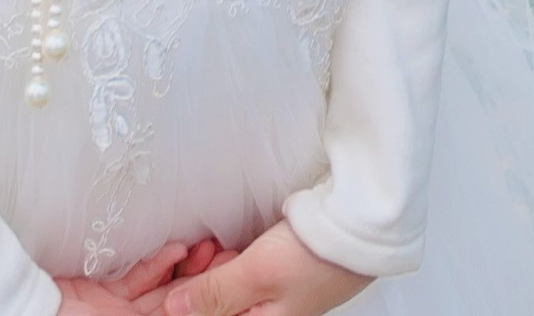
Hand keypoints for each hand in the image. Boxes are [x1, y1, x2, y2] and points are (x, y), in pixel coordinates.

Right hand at [55, 257, 241, 315]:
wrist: (26, 311)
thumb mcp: (123, 315)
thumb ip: (164, 310)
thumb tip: (196, 305)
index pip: (183, 315)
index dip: (206, 303)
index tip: (232, 289)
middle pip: (176, 306)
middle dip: (202, 284)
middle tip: (228, 258)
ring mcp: (119, 313)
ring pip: (162, 291)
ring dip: (185, 270)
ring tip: (207, 249)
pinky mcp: (104, 294)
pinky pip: (138, 280)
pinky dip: (157, 265)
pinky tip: (178, 250)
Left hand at [126, 225, 369, 315]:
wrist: (362, 227)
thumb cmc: (319, 255)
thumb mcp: (256, 274)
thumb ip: (211, 294)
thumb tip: (171, 311)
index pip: (205, 315)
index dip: (185, 297)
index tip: (180, 271)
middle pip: (211, 306)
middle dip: (196, 280)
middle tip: (202, 253)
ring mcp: (270, 299)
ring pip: (221, 290)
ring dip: (211, 268)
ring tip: (215, 247)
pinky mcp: (276, 279)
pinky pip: (238, 277)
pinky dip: (229, 261)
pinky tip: (229, 247)